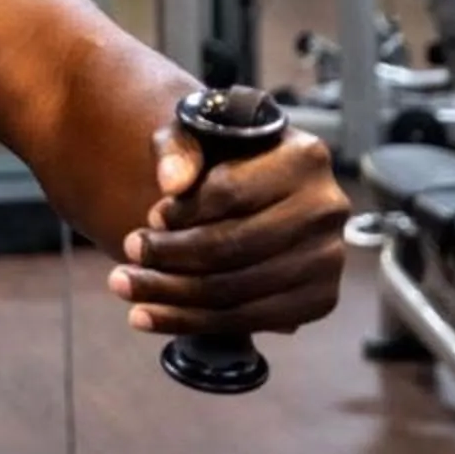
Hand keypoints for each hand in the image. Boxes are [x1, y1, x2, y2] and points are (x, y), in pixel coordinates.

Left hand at [107, 122, 347, 336]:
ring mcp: (328, 259)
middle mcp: (326, 209)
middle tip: (128, 254)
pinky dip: (194, 322)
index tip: (149, 219)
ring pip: (237, 290)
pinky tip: (152, 315)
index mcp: (304, 158)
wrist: (264, 194)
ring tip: (126, 286)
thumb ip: (179, 147)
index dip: (183, 211)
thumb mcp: (200, 132)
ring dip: (172, 294)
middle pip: (234, 246)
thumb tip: (171, 183)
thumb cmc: (227, 158)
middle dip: (169, 256)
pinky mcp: (319, 300)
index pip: (230, 193)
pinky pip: (250, 320)